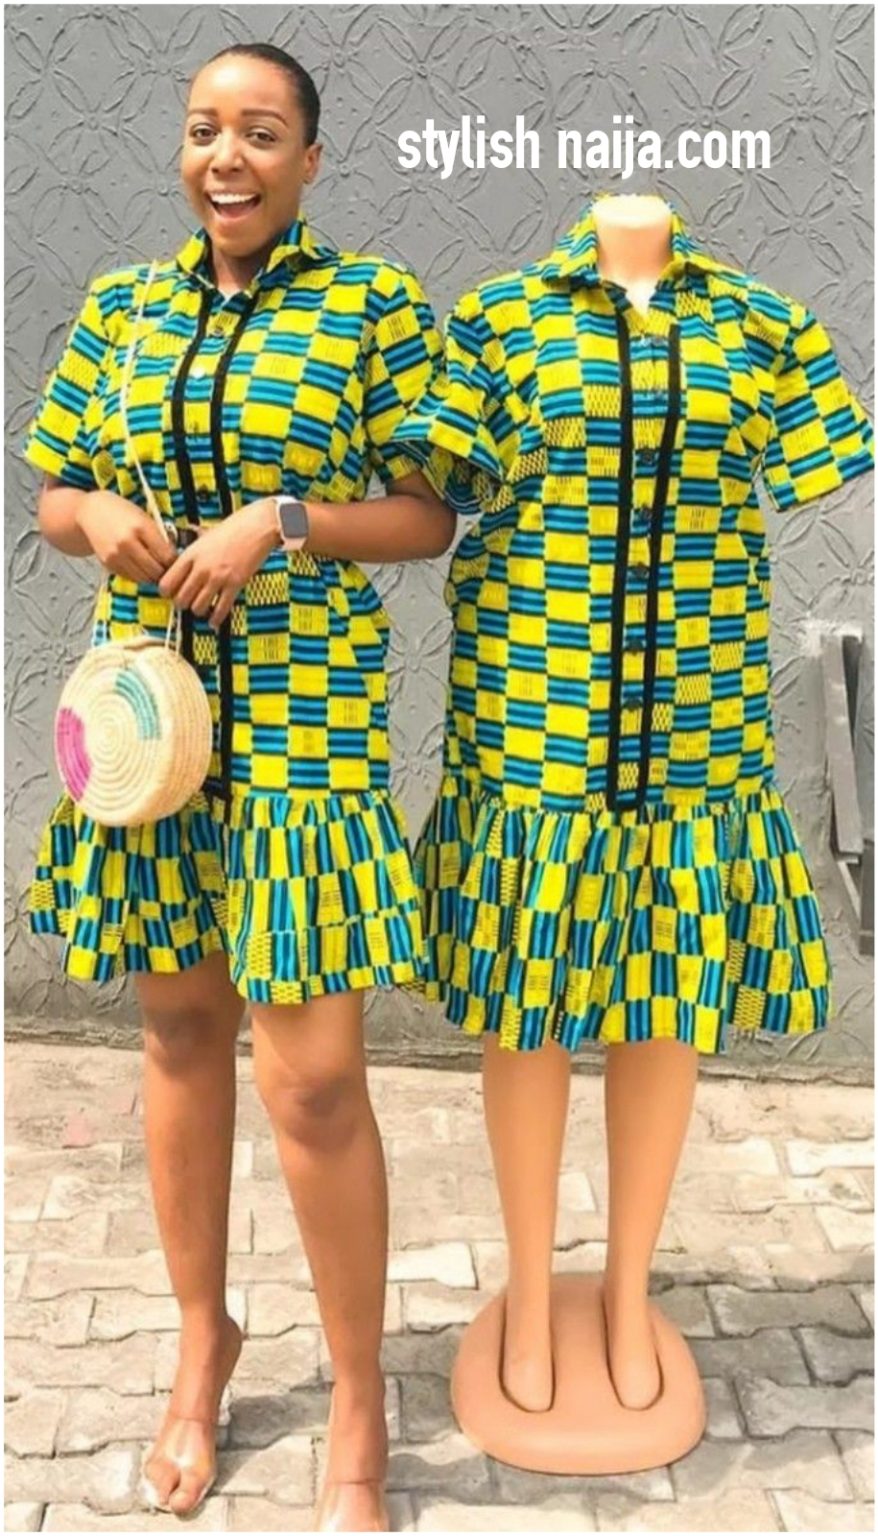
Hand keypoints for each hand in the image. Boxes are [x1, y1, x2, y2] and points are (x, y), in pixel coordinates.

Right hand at [76, 490, 175, 582]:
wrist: (90, 512)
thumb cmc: (121, 512)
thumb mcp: (143, 517)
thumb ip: (159, 536)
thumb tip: (174, 558)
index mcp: (140, 527)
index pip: (166, 556)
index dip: (174, 561)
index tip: (176, 560)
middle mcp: (127, 543)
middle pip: (155, 570)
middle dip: (164, 571)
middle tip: (167, 568)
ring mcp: (116, 555)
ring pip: (143, 578)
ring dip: (152, 576)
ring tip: (154, 568)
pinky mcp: (108, 564)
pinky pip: (130, 577)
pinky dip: (139, 575)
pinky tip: (140, 566)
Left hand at [158, 500, 278, 629]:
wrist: (257, 526)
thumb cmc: (234, 528)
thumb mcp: (204, 535)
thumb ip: (193, 551)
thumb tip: (183, 560)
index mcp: (191, 554)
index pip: (167, 582)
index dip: (166, 592)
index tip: (170, 594)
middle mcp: (202, 568)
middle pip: (181, 599)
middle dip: (182, 604)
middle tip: (185, 603)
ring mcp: (218, 577)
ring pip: (198, 607)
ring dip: (198, 610)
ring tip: (200, 608)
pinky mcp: (235, 584)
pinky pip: (221, 609)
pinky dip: (216, 618)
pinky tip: (214, 620)